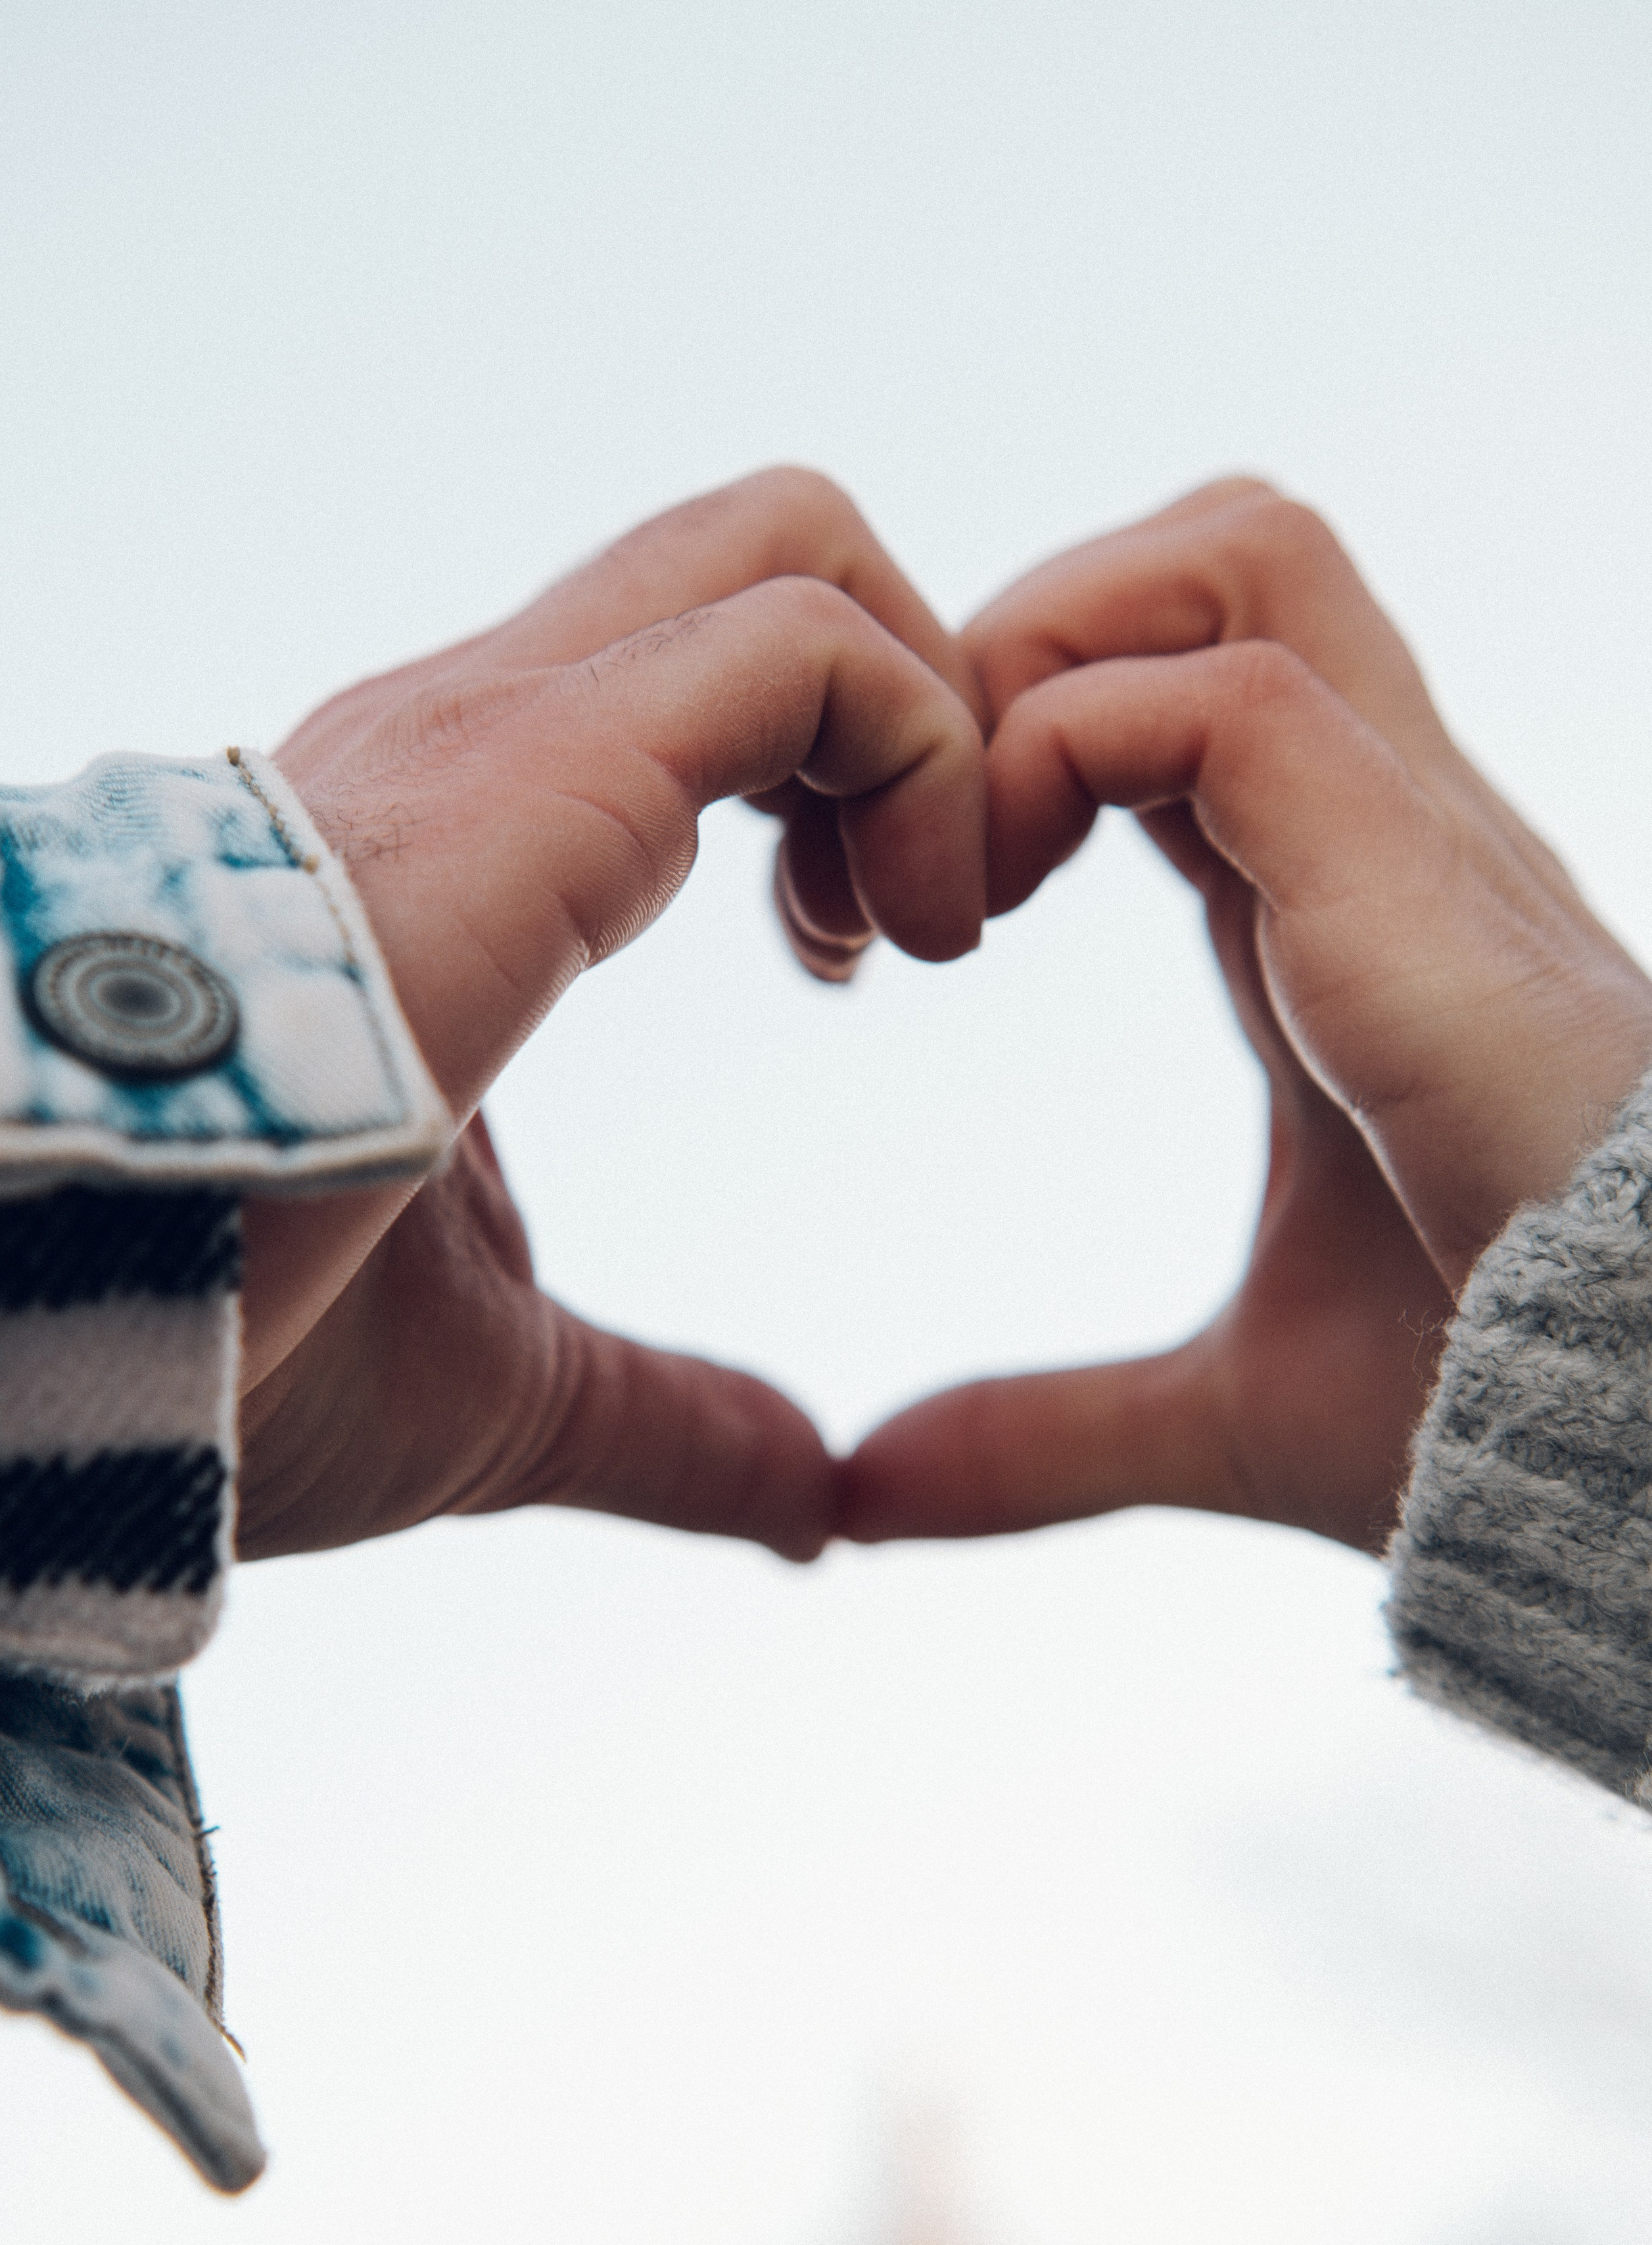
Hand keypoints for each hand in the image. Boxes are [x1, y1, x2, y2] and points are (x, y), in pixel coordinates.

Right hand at [234, 470, 986, 1563]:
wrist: (31, 1324)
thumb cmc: (215, 1349)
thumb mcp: (506, 1387)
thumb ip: (669, 1421)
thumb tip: (813, 1504)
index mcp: (473, 836)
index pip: (708, 663)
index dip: (843, 773)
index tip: (850, 956)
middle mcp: (479, 736)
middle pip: (768, 547)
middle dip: (917, 696)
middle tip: (917, 917)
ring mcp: (493, 733)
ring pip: (795, 548)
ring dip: (932, 726)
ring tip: (918, 936)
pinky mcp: (530, 773)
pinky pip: (806, 650)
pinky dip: (926, 753)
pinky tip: (907, 942)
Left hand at [839, 479, 1651, 1552]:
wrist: (1639, 1458)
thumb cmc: (1481, 1411)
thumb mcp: (1217, 1410)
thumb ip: (1039, 1432)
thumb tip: (861, 1498)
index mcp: (1341, 911)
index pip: (1179, 688)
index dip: (1005, 742)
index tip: (883, 921)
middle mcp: (1387, 833)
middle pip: (1212, 556)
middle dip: (1010, 647)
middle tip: (896, 860)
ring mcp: (1418, 839)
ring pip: (1231, 555)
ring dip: (1034, 670)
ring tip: (950, 876)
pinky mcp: (1421, 889)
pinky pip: (1225, 702)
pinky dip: (1063, 761)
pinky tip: (989, 917)